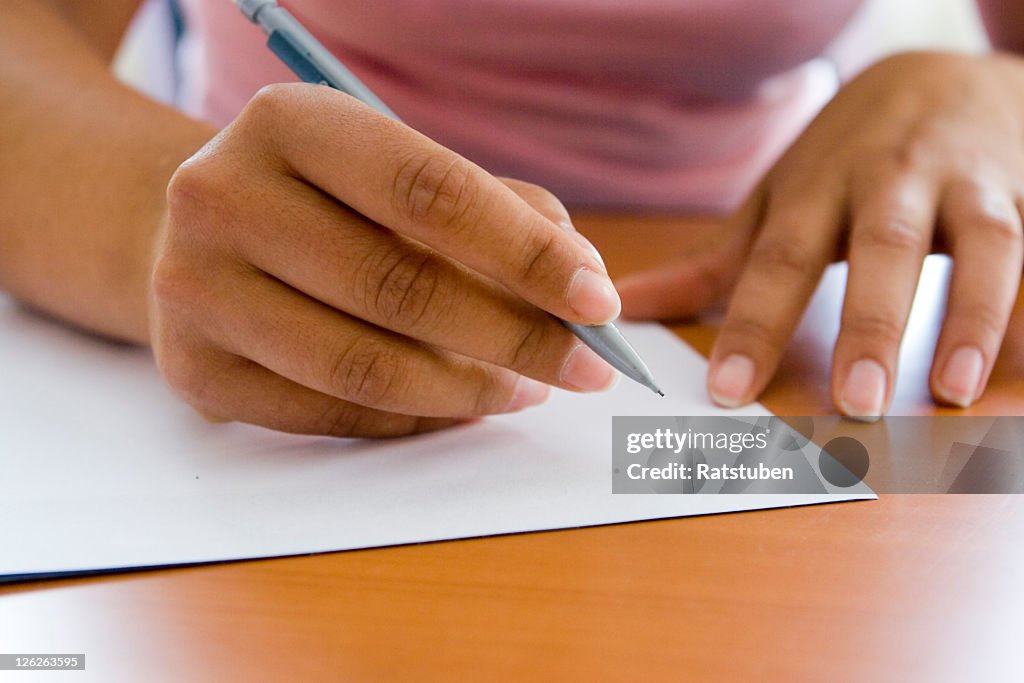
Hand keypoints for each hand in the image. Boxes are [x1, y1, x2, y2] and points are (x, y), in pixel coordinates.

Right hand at [149, 84, 618, 436]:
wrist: (202, 231)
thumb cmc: (329, 199)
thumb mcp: (400, 173)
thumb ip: (498, 212)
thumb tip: (582, 284)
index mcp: (290, 122)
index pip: (429, 191)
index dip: (525, 253)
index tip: (598, 301)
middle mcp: (222, 198)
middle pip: (400, 288)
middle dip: (516, 338)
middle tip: (586, 367)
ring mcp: (194, 290)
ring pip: (363, 367)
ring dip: (468, 391)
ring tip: (527, 389)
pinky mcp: (193, 370)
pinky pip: (330, 415)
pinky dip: (412, 421)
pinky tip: (456, 406)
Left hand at [618, 52, 1023, 416]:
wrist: (946, 73)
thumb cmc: (845, 154)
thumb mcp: (776, 198)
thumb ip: (713, 261)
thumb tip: (627, 303)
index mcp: (813, 186)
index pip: (778, 258)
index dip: (754, 324)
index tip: (728, 390)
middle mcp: (887, 179)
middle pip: (878, 248)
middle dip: (868, 323)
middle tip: (855, 402)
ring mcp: (961, 183)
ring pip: (974, 244)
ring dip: (964, 317)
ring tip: (950, 392)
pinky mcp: (1016, 193)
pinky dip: (1017, 303)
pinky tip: (1001, 365)